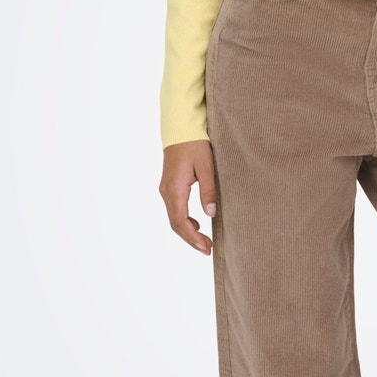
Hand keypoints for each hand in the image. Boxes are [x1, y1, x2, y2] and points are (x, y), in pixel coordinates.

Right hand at [160, 138, 217, 253]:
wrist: (181, 127)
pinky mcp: (169, 185)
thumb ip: (208, 191)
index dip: (192, 237)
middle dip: (191, 239)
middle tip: (208, 249)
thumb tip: (211, 214)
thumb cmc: (195, 144)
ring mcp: (165, 189)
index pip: (180, 221)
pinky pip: (174, 209)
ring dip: (188, 231)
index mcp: (175, 188)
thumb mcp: (207, 167)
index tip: (206, 247)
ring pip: (174, 217)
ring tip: (204, 241)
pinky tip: (197, 223)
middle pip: (175, 223)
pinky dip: (184, 220)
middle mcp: (166, 191)